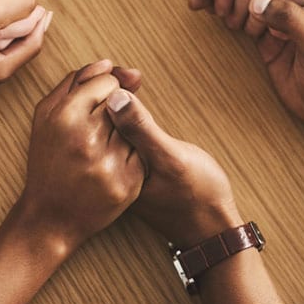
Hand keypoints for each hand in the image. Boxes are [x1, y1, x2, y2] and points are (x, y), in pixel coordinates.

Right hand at [16, 60, 145, 249]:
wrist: (51, 217)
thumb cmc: (48, 161)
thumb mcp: (47, 116)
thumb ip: (74, 82)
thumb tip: (108, 63)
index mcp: (65, 117)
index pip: (107, 81)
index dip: (104, 90)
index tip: (94, 104)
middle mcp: (88, 139)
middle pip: (121, 102)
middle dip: (113, 111)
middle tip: (94, 132)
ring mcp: (110, 163)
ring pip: (133, 126)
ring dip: (122, 133)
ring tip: (99, 151)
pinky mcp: (128, 184)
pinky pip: (141, 152)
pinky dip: (131, 155)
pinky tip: (110, 167)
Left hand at [105, 90, 239, 245]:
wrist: (211, 228)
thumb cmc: (197, 195)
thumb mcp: (172, 160)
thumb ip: (142, 130)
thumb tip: (115, 98)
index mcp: (109, 166)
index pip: (95, 116)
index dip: (107, 86)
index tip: (131, 75)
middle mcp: (105, 166)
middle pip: (92, 116)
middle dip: (106, 88)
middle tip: (133, 76)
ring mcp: (114, 165)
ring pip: (101, 121)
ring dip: (114, 98)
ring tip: (133, 82)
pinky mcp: (128, 163)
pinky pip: (114, 129)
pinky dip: (121, 112)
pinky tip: (133, 102)